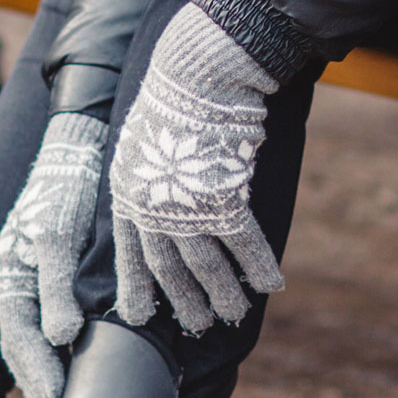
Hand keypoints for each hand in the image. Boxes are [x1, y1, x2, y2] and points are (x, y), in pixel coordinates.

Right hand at [0, 112, 108, 397]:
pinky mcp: (49, 272)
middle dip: (40, 383)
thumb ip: (57, 288)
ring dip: (46, 371)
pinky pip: (47, 320)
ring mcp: (29, 277)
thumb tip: (62, 338)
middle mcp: (15, 281)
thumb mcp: (59, 236)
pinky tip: (73, 362)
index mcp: (10, 276)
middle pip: (21, 346)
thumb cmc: (66, 189)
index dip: (42, 375)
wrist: (77, 150)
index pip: (21, 340)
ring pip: (31, 337)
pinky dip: (57, 348)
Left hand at [108, 4, 282, 334]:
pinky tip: (271, 285)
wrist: (198, 73)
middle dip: (184, 299)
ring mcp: (185, 207)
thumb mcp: (144, 138)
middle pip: (167, 266)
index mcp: (126, 192)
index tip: (139, 316)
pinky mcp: (222, 200)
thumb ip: (150, 173)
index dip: (136, 286)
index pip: (129, 252)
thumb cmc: (175, 96)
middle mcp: (150, 206)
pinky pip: (243, 244)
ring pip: (204, 263)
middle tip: (199, 324)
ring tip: (234, 315)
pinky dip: (258, 267)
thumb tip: (162, 192)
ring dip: (222, 293)